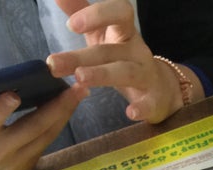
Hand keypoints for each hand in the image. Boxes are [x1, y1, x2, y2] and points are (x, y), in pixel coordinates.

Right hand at [0, 83, 85, 169]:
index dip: (1, 110)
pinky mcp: (26, 167)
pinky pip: (45, 142)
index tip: (15, 94)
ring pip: (44, 136)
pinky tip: (68, 107)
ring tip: (80, 93)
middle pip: (31, 129)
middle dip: (55, 107)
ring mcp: (15, 163)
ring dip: (64, 114)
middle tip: (75, 87)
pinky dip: (57, 123)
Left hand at [48, 0, 201, 122]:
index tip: (71, 24)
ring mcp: (146, 74)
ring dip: (102, 74)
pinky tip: (130, 113)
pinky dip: (141, 107)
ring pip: (125, 72)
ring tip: (80, 79)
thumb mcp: (102, 35)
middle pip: (109, 50)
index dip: (97, 15)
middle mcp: (136, 50)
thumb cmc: (124, 58)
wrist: (159, 89)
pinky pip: (149, 103)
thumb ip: (81, 13)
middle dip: (81, 56)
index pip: (118, 13)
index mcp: (124, 32)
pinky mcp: (154, 100)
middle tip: (53, 64)